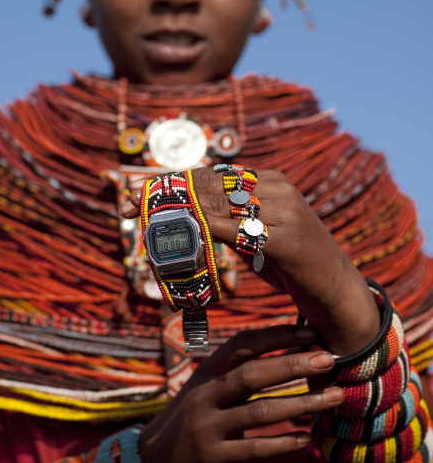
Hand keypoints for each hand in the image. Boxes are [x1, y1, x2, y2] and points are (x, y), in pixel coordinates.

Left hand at [121, 167, 379, 355]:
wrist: (336, 289)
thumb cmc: (291, 262)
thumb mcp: (256, 234)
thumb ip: (227, 220)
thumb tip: (187, 216)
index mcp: (268, 180)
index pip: (211, 174)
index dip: (172, 180)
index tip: (135, 190)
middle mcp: (276, 187)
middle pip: (209, 185)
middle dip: (165, 193)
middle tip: (127, 201)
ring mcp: (285, 209)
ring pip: (219, 205)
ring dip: (178, 212)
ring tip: (144, 217)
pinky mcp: (289, 238)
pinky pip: (239, 230)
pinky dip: (208, 230)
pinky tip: (182, 232)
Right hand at [139, 324, 342, 462]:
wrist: (156, 459)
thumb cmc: (195, 414)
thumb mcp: (209, 386)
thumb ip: (241, 372)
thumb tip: (293, 352)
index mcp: (207, 370)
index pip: (242, 343)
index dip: (275, 335)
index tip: (309, 332)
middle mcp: (205, 394)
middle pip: (252, 374)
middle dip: (293, 364)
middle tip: (328, 359)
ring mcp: (207, 426)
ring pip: (260, 412)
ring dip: (301, 404)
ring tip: (334, 397)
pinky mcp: (213, 457)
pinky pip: (254, 449)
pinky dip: (283, 443)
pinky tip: (307, 438)